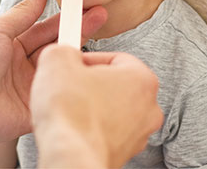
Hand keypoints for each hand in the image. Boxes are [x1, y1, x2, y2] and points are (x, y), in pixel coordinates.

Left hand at [0, 0, 107, 143]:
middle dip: (79, 30)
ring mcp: (30, 87)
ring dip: (79, 54)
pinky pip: (58, 94)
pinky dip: (73, 83)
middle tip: (100, 14)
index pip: (45, 27)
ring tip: (100, 36)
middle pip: (57, 45)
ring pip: (61, 68)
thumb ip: (23, 13)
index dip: (64, 16)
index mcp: (12, 44)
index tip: (82, 3)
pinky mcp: (35, 108)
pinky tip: (90, 70)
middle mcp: (23, 65)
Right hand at [31, 45, 162, 168]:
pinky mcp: (123, 155)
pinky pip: (104, 130)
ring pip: (109, 107)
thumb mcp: (57, 59)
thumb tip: (62, 53)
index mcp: (142, 78)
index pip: (113, 57)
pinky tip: (71, 125)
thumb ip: (63, 49)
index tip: (72, 63)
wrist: (69, 158)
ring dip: (88, 104)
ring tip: (67, 106)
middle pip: (114, 83)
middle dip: (89, 81)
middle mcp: (148, 108)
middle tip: (67, 82)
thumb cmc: (71, 113)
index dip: (87, 58)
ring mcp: (138, 135)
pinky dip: (88, 126)